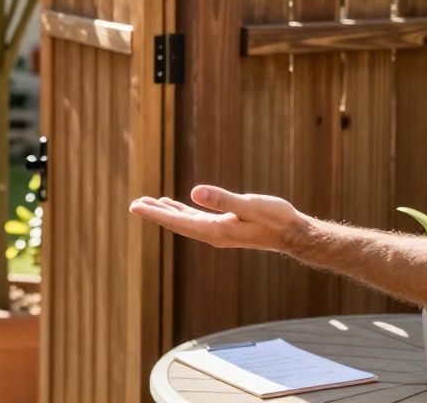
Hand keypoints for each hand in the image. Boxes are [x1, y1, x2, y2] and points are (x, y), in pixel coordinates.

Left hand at [129, 185, 303, 254]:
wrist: (293, 234)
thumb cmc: (276, 218)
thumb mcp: (250, 205)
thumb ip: (224, 200)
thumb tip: (194, 192)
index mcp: (215, 231)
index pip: (178, 221)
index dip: (155, 214)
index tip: (135, 207)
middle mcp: (213, 234)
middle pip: (177, 223)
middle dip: (155, 214)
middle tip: (133, 205)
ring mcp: (218, 232)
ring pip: (185, 221)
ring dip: (166, 212)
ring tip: (147, 203)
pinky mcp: (225, 227)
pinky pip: (196, 219)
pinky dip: (182, 211)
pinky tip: (176, 205)